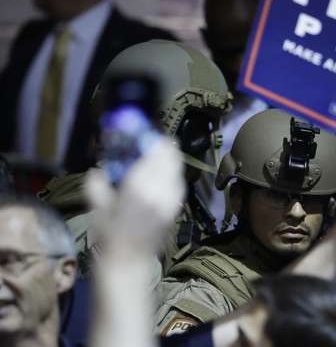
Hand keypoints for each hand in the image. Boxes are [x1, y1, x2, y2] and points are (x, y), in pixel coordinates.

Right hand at [85, 136, 184, 253]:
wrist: (129, 262)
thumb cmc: (110, 236)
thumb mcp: (97, 207)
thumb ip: (97, 185)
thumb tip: (98, 171)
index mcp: (138, 187)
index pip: (153, 154)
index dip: (151, 140)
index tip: (146, 134)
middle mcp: (159, 191)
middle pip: (170, 158)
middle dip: (163, 147)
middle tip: (155, 141)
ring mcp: (170, 201)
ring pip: (177, 170)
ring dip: (170, 160)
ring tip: (161, 156)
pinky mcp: (175, 209)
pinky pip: (179, 185)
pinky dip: (174, 175)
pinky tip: (166, 176)